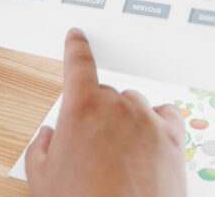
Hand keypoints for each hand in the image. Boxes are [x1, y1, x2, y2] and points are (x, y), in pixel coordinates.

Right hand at [25, 29, 185, 196]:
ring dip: (126, 120)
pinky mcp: (173, 139)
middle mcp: (118, 107)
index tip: (76, 37)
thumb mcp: (41, 178)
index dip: (76, 47)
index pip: (78, 64)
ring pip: (135, 105)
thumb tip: (49, 137)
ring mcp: (148, 121)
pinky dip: (157, 123)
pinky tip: (149, 142)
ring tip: (118, 157)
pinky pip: (166, 115)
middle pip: (106, 94)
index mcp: (82, 109)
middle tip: (91, 148)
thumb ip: (41, 148)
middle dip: (97, 114)